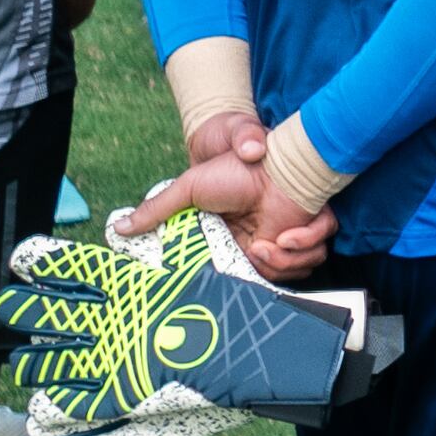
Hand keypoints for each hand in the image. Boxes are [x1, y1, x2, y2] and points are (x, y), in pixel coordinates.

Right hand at [130, 135, 335, 283]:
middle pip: (269, 279)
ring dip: (286, 259)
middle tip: (256, 250)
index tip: (234, 264)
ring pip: (295, 270)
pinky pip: (317, 251)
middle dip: (265, 270)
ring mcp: (285, 238)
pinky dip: (308, 244)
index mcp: (230, 241)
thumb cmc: (227, 170)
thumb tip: (118, 228)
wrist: (267, 156)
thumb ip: (156, 210)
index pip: (235, 276)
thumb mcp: (186, 191)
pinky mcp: (309, 229)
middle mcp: (258, 243)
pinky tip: (290, 233)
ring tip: (272, 240)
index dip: (237, 279)